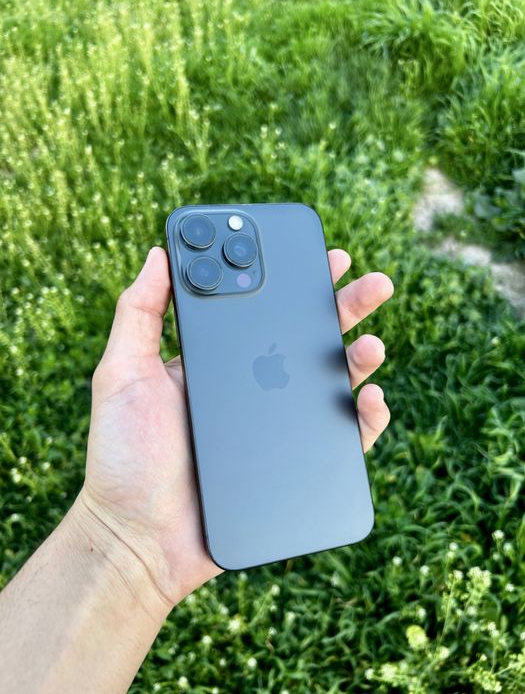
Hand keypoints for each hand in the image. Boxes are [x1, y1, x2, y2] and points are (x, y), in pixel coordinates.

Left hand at [80, 247, 392, 608]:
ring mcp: (275, 427)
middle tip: (372, 283)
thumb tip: (160, 253)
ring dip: (360, 358)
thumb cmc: (123, 458)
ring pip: (331, 383)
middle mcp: (252, 388)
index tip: (317, 255)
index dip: (294, 282)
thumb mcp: (121, 374)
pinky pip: (340, 438)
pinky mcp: (293, 464)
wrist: (139, 540)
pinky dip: (364, 418)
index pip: (263, 312)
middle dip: (344, 308)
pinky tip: (369, 399)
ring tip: (373, 344)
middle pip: (307, 339)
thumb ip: (138, 313)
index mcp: (218, 361)